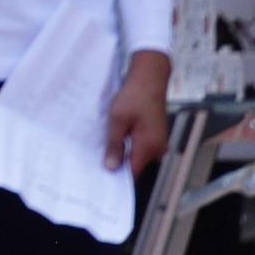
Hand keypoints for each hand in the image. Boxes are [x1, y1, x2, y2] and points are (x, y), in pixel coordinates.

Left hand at [106, 49, 172, 173]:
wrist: (150, 78)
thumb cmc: (134, 96)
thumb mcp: (117, 119)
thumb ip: (114, 144)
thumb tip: (111, 167)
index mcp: (149, 146)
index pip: (133, 171)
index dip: (117, 176)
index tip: (100, 176)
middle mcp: (157, 148)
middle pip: (135, 164)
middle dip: (118, 163)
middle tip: (96, 160)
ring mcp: (158, 142)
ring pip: (137, 155)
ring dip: (123, 152)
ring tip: (103, 147)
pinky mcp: (155, 135)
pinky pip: (141, 146)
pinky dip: (129, 144)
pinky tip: (116, 137)